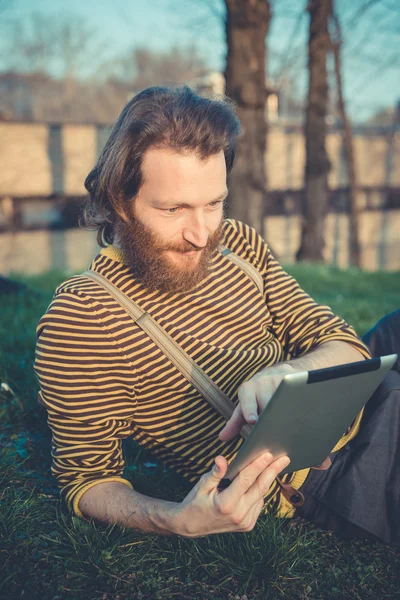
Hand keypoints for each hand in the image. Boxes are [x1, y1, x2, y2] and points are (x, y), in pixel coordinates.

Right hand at [173, 452, 289, 537]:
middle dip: (273, 471)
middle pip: (260, 488)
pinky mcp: (248, 525)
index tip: (268, 454)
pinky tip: (263, 479)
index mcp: (226, 504)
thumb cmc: (196, 501)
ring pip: (261, 496)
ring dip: (269, 480)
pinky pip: (259, 503)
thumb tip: (221, 459)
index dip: (258, 466)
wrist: (192, 526)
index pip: (246, 480)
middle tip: (284, 458)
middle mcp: (239, 515)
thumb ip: (215, 473)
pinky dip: (261, 490)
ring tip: (276, 464)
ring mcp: (245, 522)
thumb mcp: (202, 485)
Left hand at [219, 363, 293, 441]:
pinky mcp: (293, 380)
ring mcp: (278, 380)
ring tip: (287, 425)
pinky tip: (299, 415)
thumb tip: (222, 437)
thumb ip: (234, 422)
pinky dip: (295, 406)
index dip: (249, 410)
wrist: (278, 374)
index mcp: (248, 389)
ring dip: (283, 413)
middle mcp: (261, 382)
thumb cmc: (258, 396)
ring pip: (281, 401)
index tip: (252, 420)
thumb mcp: (245, 406)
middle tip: (272, 430)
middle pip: (265, 404)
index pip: (247, 400)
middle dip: (269, 417)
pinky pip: (294, 395)